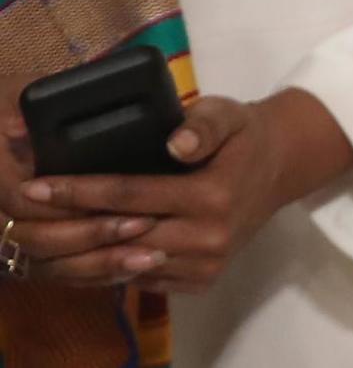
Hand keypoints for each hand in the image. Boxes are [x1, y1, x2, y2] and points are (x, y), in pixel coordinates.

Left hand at [21, 90, 352, 294]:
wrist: (282, 168)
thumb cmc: (245, 136)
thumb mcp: (229, 114)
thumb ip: (203, 125)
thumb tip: (176, 144)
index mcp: (213, 195)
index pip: (131, 195)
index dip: (81, 190)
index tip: (40, 186)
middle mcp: (209, 237)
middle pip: (121, 234)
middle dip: (71, 223)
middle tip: (29, 209)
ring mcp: (206, 264)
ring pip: (128, 263)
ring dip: (86, 250)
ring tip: (47, 233)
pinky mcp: (203, 280)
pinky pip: (144, 279)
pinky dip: (113, 265)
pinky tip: (88, 248)